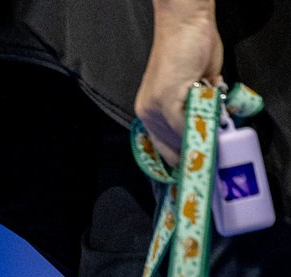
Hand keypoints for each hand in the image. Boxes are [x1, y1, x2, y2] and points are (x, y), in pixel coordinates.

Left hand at [135, 0, 222, 164]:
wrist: (186, 22)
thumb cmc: (192, 49)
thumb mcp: (195, 87)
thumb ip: (197, 108)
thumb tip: (209, 128)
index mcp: (150, 112)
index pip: (162, 147)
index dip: (180, 160)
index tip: (195, 169)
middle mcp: (148, 113)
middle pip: (170, 148)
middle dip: (192, 154)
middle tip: (210, 162)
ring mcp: (154, 108)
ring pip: (178, 139)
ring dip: (198, 143)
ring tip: (214, 146)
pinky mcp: (165, 100)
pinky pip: (184, 125)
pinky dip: (200, 129)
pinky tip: (213, 129)